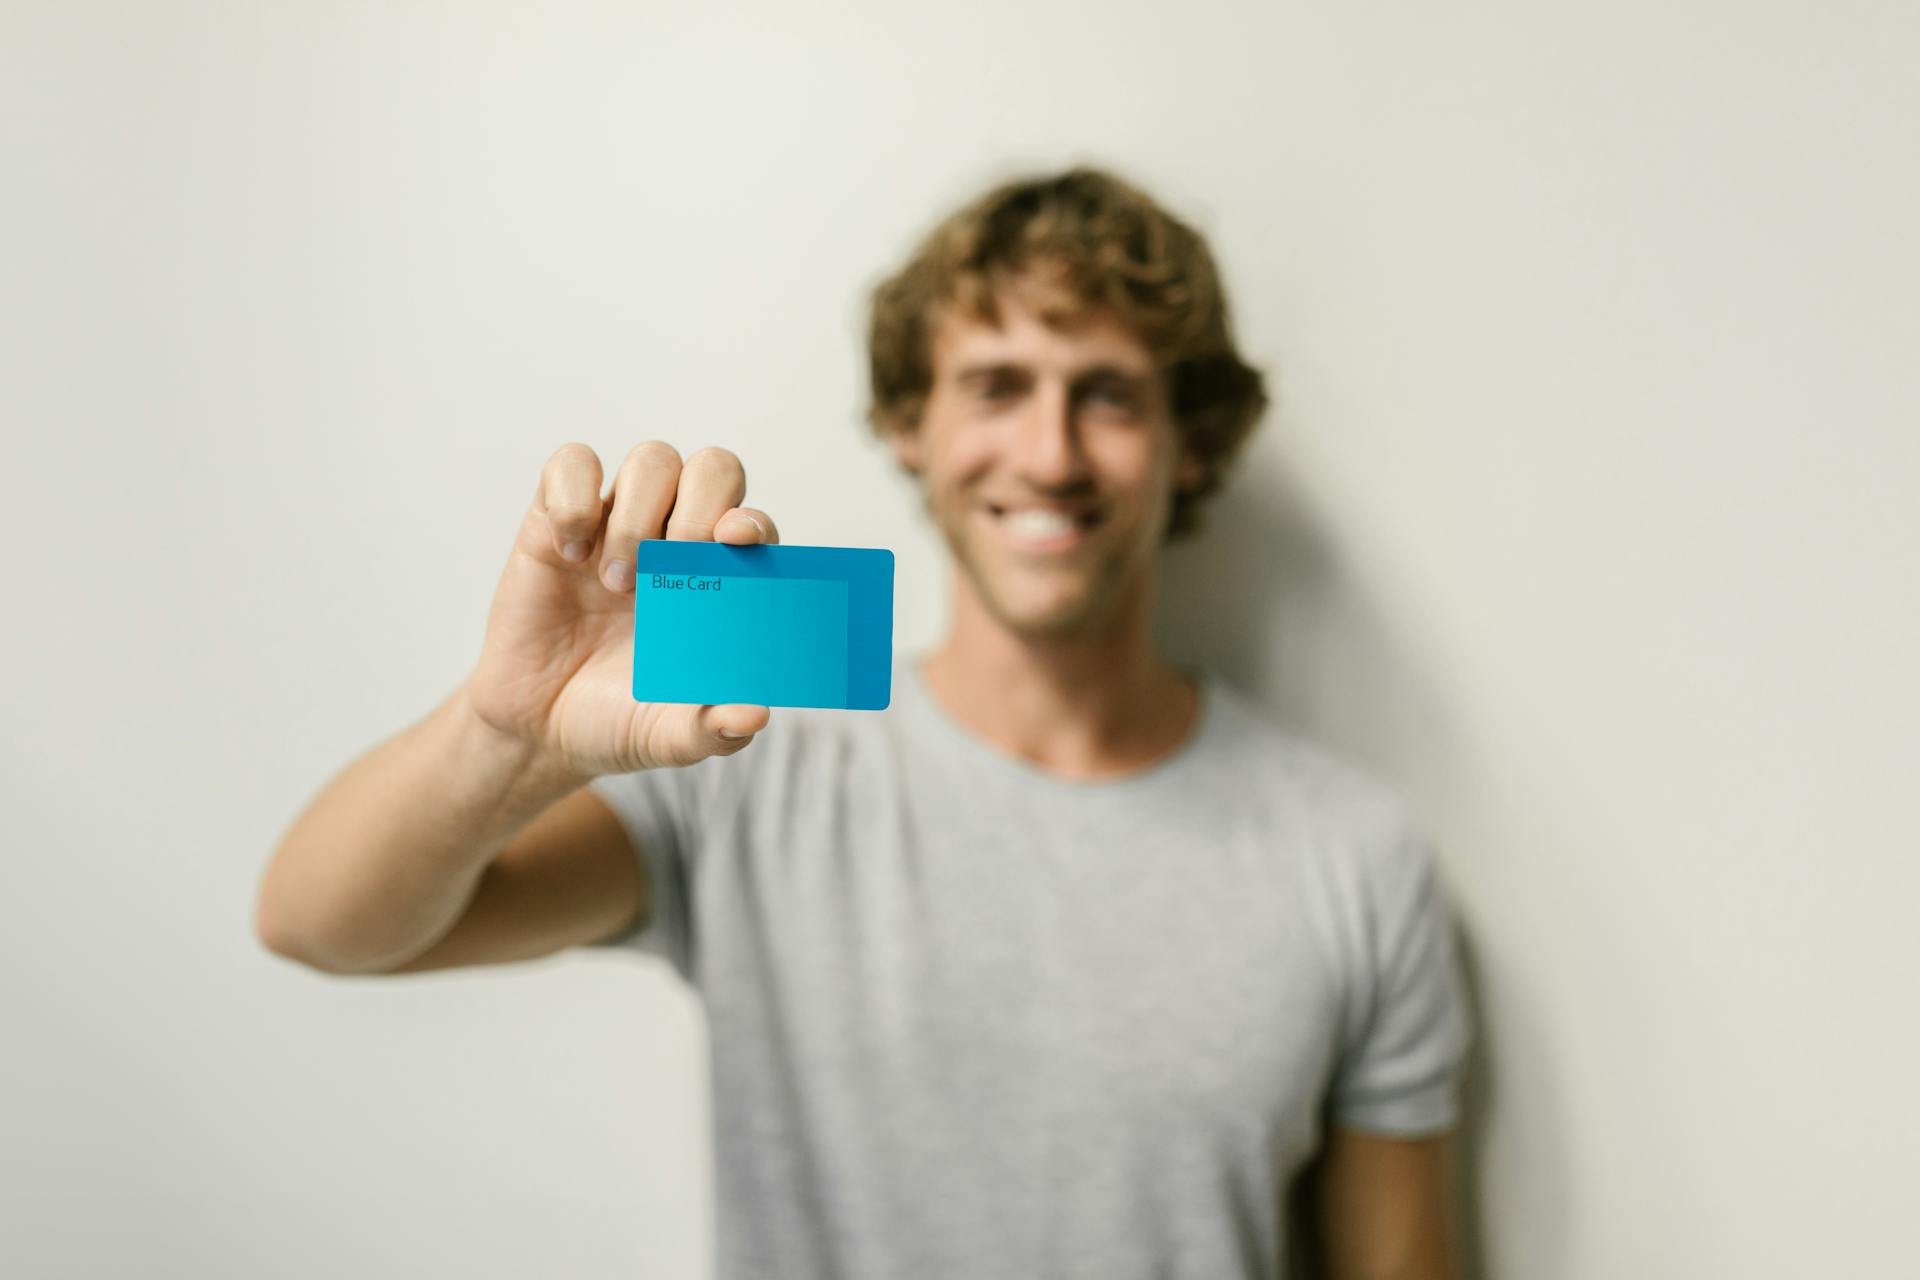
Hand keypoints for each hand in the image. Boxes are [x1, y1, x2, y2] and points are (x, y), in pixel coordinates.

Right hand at [465, 441, 778, 777]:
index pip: (754, 526)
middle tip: (675, 561)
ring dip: (639, 513)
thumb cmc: (619, 718)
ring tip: (618, 582)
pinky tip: (570, 554)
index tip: (736, 542)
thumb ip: (714, 729)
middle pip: (714, 469)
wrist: (539, 729)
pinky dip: (573, 499)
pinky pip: (571, 464)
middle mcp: (678, 540)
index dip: (753, 524)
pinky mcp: (557, 520)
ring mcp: (619, 523)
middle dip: (703, 503)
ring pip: (653, 459)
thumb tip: (754, 713)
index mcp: (721, 582)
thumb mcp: (670, 736)